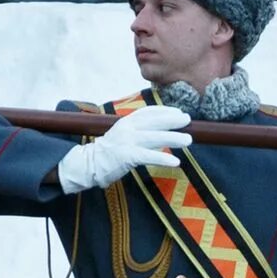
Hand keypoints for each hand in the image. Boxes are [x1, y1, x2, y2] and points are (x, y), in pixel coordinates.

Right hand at [56, 105, 191, 194]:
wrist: (88, 165)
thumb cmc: (108, 153)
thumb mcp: (123, 136)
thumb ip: (139, 133)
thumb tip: (162, 134)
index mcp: (126, 121)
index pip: (149, 112)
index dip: (165, 111)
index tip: (178, 113)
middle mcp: (127, 128)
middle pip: (155, 121)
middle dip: (173, 120)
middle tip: (188, 121)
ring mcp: (127, 142)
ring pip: (155, 137)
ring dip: (173, 138)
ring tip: (188, 140)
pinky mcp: (126, 156)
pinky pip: (149, 156)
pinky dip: (163, 158)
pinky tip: (175, 162)